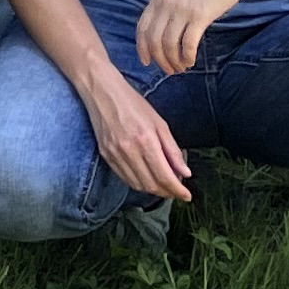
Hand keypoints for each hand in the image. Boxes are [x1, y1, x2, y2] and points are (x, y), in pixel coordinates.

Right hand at [76, 62, 196, 203]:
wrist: (102, 92)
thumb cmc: (133, 104)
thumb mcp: (159, 123)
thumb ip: (173, 150)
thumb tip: (185, 173)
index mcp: (145, 140)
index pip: (164, 176)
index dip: (177, 190)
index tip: (187, 196)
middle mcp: (129, 150)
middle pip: (151, 184)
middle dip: (167, 192)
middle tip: (177, 192)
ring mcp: (114, 154)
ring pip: (137, 184)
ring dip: (153, 190)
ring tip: (164, 186)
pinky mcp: (105, 155)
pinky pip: (125, 178)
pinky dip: (138, 183)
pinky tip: (147, 179)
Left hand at [133, 0, 264, 77]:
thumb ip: (168, 6)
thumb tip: (162, 31)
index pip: (142, 27)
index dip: (142, 48)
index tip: (147, 62)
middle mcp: (167, 2)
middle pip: (154, 39)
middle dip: (159, 59)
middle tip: (169, 70)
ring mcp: (182, 8)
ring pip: (169, 44)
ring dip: (174, 61)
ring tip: (182, 68)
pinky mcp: (200, 15)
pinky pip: (188, 43)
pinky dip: (187, 56)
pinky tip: (191, 61)